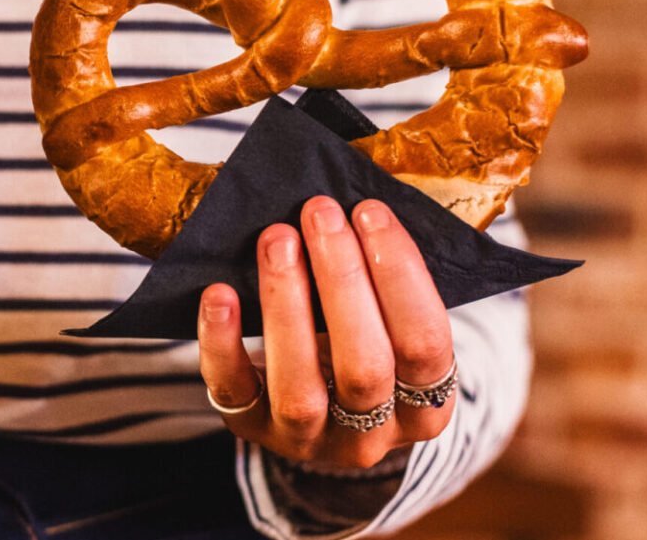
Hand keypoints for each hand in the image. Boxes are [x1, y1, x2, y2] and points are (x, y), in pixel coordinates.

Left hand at [196, 196, 453, 469]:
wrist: (319, 413)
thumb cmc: (362, 346)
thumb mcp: (391, 325)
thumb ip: (384, 281)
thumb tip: (357, 207)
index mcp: (426, 405)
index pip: (426, 343)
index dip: (400, 274)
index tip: (370, 212)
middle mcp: (373, 436)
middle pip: (366, 367)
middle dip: (343, 280)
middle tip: (320, 212)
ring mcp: (310, 439)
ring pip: (300, 389)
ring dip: (287, 305)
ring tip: (277, 240)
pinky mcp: (253, 429)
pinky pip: (234, 393)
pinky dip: (223, 342)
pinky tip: (220, 294)